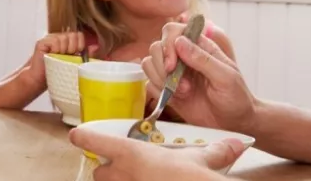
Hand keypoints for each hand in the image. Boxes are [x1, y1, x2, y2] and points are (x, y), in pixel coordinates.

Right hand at [26, 31, 97, 83]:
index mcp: (67, 42)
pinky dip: (55, 49)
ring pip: (63, 38)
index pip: (78, 35)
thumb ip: (85, 55)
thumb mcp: (74, 63)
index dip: (80, 44)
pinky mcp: (42, 42)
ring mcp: (50, 39)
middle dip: (73, 47)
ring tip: (58, 57)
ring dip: (63, 50)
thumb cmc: (57, 73)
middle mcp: (58, 38)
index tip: (77, 54)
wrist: (40, 80)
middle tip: (67, 56)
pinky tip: (51, 55)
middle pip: (72, 34)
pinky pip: (54, 41)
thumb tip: (95, 47)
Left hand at [69, 126, 244, 180]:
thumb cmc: (190, 178)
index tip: (76, 135)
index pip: (96, 141)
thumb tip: (234, 144)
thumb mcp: (201, 161)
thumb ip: (214, 151)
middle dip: (105, 171)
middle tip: (117, 169)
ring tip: (127, 180)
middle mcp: (122, 174)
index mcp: (132, 154)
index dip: (84, 137)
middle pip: (99, 172)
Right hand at [141, 23, 255, 130]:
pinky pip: (149, 84)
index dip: (168, 44)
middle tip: (177, 82)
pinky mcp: (167, 90)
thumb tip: (180, 41)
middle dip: (162, 65)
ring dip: (160, 79)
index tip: (172, 64)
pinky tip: (175, 99)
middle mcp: (184, 57)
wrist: (233, 123)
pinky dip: (158, 92)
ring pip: (149, 64)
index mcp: (200, 47)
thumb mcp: (226, 77)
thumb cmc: (236, 98)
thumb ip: (203, 59)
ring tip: (182, 92)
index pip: (174, 31)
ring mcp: (174, 73)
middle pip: (156, 47)